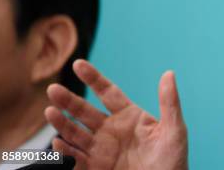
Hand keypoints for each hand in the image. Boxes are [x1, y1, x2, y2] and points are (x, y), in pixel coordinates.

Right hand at [44, 59, 187, 169]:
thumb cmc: (174, 161)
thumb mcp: (174, 130)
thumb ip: (169, 102)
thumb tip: (169, 73)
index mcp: (129, 116)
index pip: (108, 92)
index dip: (93, 78)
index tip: (78, 63)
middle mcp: (111, 130)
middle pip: (85, 111)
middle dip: (68, 101)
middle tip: (53, 89)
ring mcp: (101, 150)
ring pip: (76, 133)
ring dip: (62, 123)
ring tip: (50, 111)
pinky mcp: (95, 169)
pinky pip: (75, 159)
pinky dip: (65, 152)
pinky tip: (58, 142)